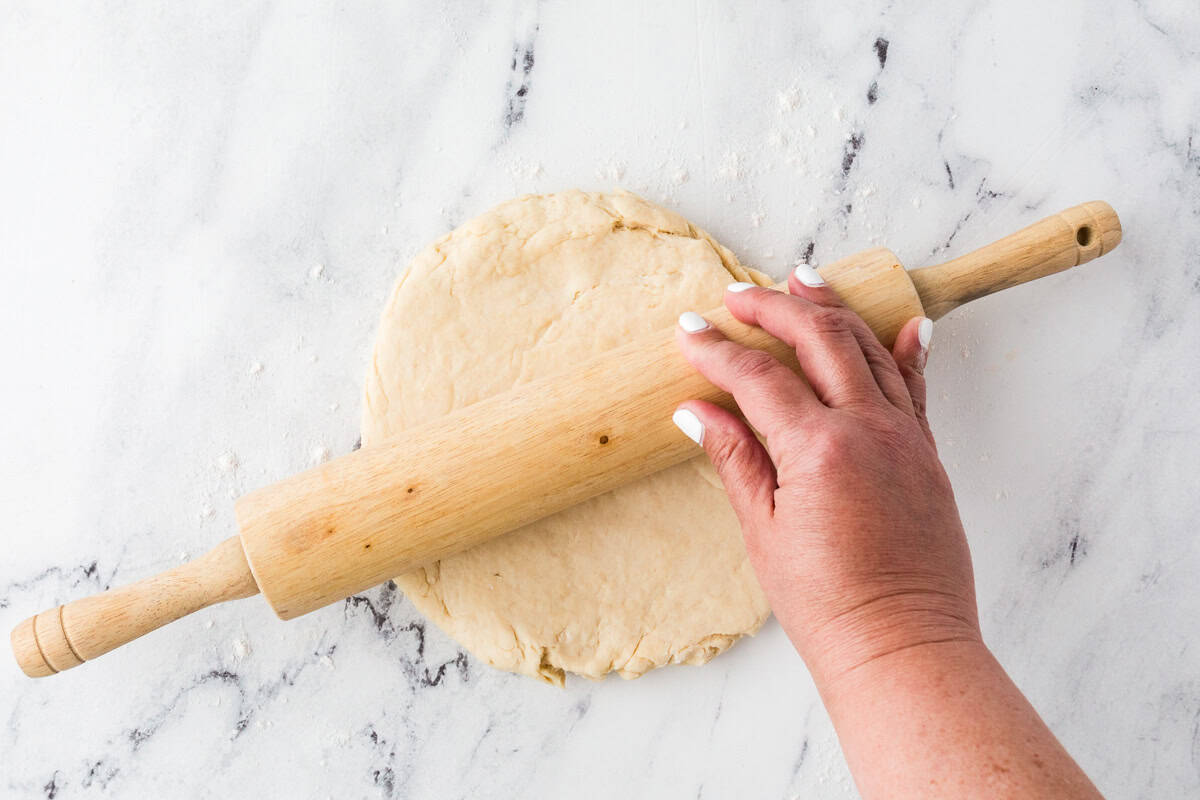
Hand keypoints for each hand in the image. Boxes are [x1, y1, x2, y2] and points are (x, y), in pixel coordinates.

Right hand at [673, 266, 978, 684]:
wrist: (904, 645)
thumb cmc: (828, 603)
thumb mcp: (764, 532)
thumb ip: (735, 459)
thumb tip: (696, 412)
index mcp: (819, 449)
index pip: (758, 378)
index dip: (717, 350)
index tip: (688, 330)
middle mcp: (868, 429)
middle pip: (819, 340)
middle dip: (774, 308)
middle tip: (737, 295)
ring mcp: (905, 437)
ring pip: (870, 348)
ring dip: (833, 310)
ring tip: (803, 281)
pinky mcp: (928, 453)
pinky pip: (916, 385)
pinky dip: (906, 348)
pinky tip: (905, 322)